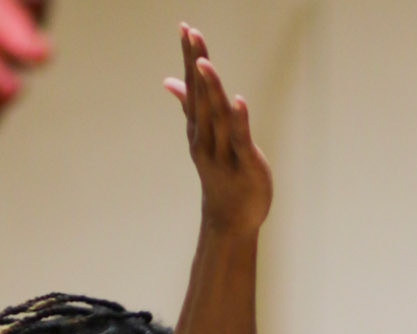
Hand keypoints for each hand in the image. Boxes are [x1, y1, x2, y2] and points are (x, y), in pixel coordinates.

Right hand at [165, 25, 272, 233]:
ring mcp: (224, 153)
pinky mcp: (246, 165)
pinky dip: (239, 120)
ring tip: (205, 62)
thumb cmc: (220, 177)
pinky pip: (241, 140)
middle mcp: (206, 138)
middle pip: (201, 96)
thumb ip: (189, 108)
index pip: (192, 87)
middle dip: (196, 64)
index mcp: (198, 129)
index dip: (188, 58)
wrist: (230, 221)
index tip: (185, 28)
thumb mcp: (202, 140)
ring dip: (212, 89)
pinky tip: (238, 100)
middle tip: (191, 33)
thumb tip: (170, 82)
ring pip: (217, 116)